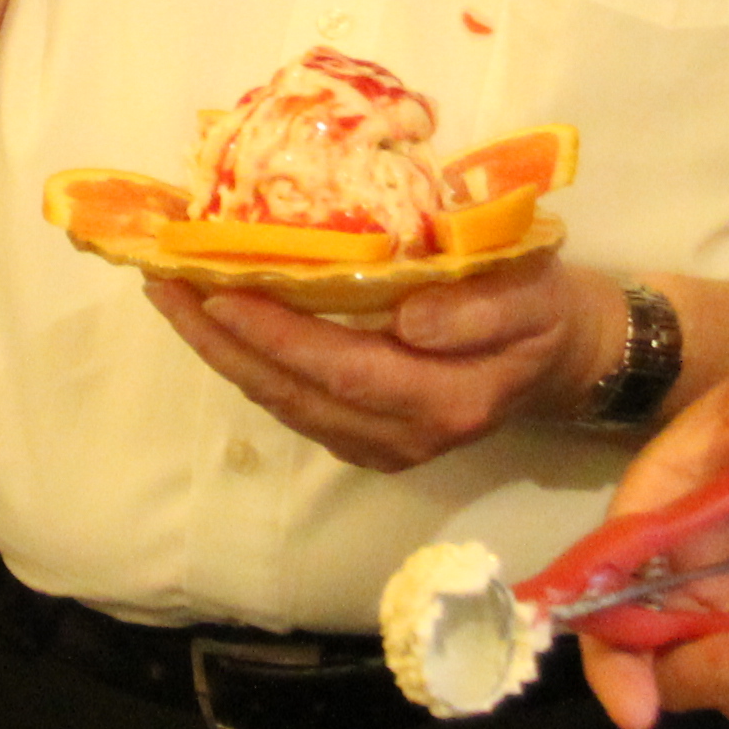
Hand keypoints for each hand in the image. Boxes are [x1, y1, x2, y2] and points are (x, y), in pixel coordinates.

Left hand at [145, 257, 606, 472]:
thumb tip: (407, 321)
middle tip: (164, 283)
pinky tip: (216, 322)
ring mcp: (380, 446)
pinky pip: (294, 403)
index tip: (218, 289)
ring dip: (223, 353)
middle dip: (222, 342)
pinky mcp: (364, 440)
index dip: (275, 334)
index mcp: (445, 400)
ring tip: (172, 295)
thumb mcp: (535, 294)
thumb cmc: (546, 311)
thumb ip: (479, 310)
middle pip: (293, 393)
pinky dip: (250, 363)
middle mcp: (402, 436)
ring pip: (284, 403)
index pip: (342, 369)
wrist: (564, 360)